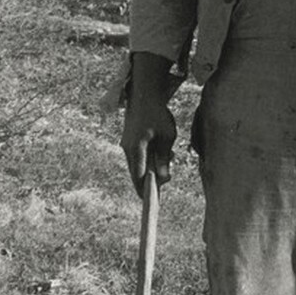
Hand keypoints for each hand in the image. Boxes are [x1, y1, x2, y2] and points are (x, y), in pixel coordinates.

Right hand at [120, 53, 176, 196]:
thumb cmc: (158, 113)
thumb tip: (164, 177)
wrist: (144, 92)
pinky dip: (148, 157)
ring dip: (151, 166)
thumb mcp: (167, 136)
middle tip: (163, 182)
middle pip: (137, 173)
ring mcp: (127, 144)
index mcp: (136, 150)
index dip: (145, 191)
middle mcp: (127, 149)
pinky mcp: (129, 139)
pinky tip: (162, 149)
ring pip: (138, 163)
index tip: (151, 202)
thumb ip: (164, 158)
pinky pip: (138, 154)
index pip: (139, 177)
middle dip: (150, 180)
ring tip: (169, 157)